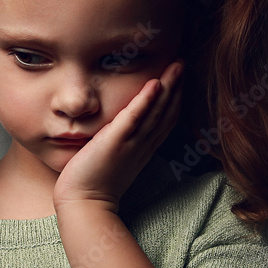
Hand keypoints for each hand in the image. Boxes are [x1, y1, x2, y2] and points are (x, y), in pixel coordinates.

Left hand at [53, 60, 183, 213]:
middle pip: (166, 112)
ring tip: (177, 66)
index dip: (173, 100)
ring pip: (156, 112)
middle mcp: (142, 145)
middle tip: (184, 64)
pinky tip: (154, 84)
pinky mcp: (115, 141)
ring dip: (168, 87)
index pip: (163, 121)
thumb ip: (119, 144)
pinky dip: (145, 101)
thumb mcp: (113, 160)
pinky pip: (134, 118)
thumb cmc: (93, 183)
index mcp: (142, 149)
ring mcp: (131, 143)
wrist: (83, 203)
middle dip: (177, 87)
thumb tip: (117, 133)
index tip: (179, 80)